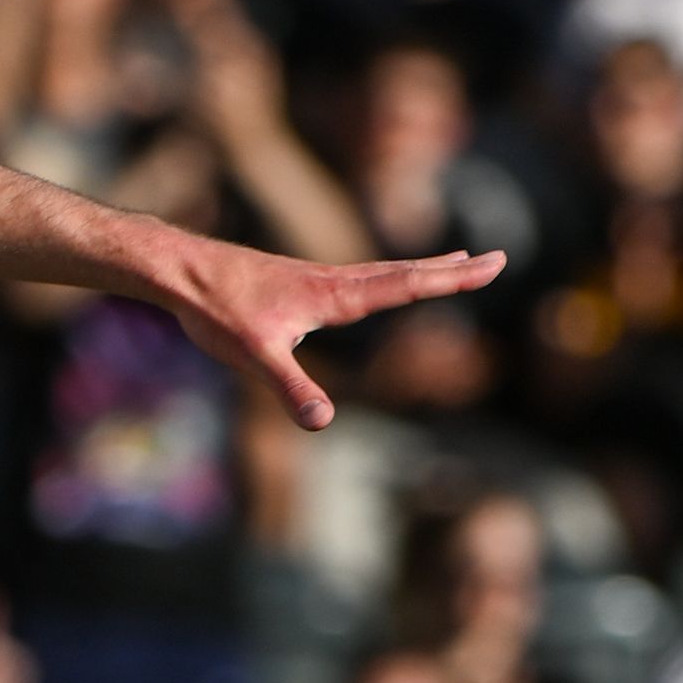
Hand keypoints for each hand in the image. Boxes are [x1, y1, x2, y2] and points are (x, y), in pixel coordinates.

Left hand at [167, 239, 502, 427]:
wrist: (182, 270)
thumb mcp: (253, 357)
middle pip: (406, 273)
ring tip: (457, 264)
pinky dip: (389, 275)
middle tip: (499, 259)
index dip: (451, 281)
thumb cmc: (217, 311)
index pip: (406, 286)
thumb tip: (323, 423)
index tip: (493, 265)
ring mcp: (319, 279)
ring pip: (384, 272)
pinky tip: (382, 282)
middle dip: (453, 271)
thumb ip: (291, 389)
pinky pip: (360, 277)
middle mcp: (334, 281)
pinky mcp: (301, 282)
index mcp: (335, 296)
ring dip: (424, 269)